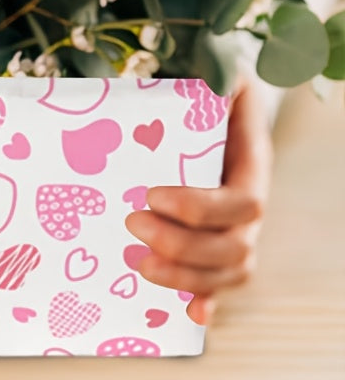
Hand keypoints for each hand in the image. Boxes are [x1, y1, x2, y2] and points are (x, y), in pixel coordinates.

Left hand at [125, 79, 272, 324]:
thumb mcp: (212, 71)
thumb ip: (213, 76)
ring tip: (139, 265)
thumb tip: (214, 81)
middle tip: (131, 223)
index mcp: (252, 161)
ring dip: (187, 276)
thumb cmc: (207, 85)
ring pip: (230, 269)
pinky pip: (222, 279)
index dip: (200, 208)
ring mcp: (236, 224)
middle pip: (235, 244)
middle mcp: (249, 200)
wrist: (213, 98)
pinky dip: (208, 299)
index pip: (243, 201)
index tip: (152, 194)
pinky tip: (191, 313)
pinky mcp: (215, 238)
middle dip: (183, 245)